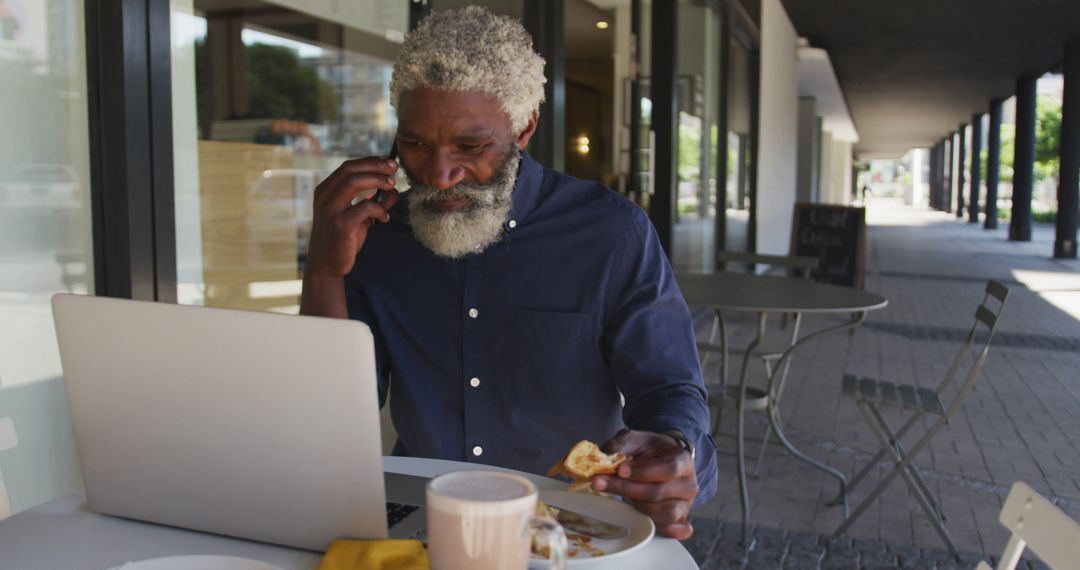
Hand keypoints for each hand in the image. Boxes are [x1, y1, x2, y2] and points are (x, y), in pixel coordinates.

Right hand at [305, 157, 400, 277]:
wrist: (326, 266)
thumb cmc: (343, 239)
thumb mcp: (357, 216)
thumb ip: (372, 201)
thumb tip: (394, 188)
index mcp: (325, 191)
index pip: (348, 167)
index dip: (370, 161)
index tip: (389, 162)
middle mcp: (324, 197)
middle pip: (351, 170)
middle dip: (376, 166)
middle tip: (395, 170)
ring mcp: (330, 210)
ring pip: (354, 182)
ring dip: (378, 181)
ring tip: (392, 187)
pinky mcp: (339, 225)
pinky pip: (364, 207)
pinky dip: (379, 209)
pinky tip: (384, 218)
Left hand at [592, 429, 697, 539]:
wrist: (659, 461)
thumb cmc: (649, 451)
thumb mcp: (635, 439)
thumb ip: (621, 444)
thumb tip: (604, 456)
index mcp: (682, 460)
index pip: (668, 468)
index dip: (643, 472)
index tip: (620, 470)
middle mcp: (688, 484)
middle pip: (659, 492)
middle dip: (626, 489)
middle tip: (599, 482)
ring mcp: (685, 504)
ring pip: (664, 513)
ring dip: (637, 507)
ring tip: (620, 498)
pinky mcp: (679, 520)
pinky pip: (671, 530)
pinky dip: (659, 529)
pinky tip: (643, 523)